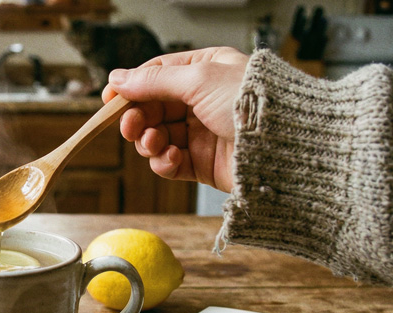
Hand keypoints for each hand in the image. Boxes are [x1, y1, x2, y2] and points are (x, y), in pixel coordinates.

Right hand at [102, 47, 248, 192]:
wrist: (283, 145)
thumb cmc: (250, 102)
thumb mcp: (197, 79)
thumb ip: (153, 81)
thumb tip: (117, 78)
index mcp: (205, 70)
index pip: (157, 75)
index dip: (131, 88)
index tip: (109, 101)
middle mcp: (202, 100)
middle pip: (152, 109)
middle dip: (138, 119)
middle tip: (130, 127)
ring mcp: (202, 132)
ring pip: (157, 137)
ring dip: (149, 142)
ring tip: (155, 144)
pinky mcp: (204, 163)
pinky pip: (170, 162)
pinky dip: (164, 162)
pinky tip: (172, 159)